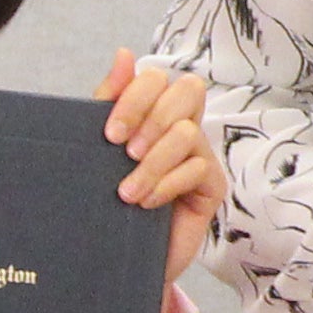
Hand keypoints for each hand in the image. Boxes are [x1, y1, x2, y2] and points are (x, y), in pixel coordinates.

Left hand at [98, 50, 224, 289]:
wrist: (114, 258)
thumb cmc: (107, 202)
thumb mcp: (100, 149)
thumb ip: (111, 101)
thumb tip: (123, 53)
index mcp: (153, 113)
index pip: (158, 79)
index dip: (135, 97)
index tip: (109, 133)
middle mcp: (181, 128)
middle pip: (188, 90)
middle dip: (152, 118)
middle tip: (122, 151)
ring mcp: (200, 156)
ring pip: (188, 132)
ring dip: (152, 163)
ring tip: (127, 191)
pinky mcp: (212, 186)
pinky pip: (197, 168)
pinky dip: (165, 186)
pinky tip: (146, 204)